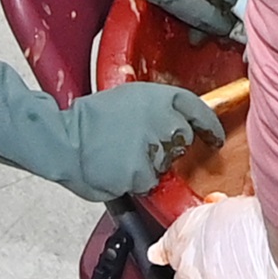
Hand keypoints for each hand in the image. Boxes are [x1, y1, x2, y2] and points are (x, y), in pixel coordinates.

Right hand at [59, 79, 227, 197]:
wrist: (63, 140)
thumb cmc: (88, 120)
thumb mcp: (128, 99)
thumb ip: (157, 109)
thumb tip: (176, 123)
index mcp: (159, 97)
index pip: (198, 110)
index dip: (209, 126)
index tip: (214, 137)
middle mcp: (163, 119)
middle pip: (183, 138)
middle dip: (167, 144)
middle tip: (138, 142)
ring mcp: (155, 147)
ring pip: (166, 162)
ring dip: (150, 162)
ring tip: (121, 152)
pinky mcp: (144, 172)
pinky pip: (150, 181)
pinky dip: (136, 179)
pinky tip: (118, 167)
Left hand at [153, 196, 277, 278]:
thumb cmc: (273, 223)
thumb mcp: (243, 204)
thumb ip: (226, 210)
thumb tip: (227, 204)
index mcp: (193, 222)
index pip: (169, 239)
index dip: (175, 246)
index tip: (173, 250)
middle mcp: (188, 250)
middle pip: (177, 265)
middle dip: (191, 265)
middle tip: (213, 264)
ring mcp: (195, 277)